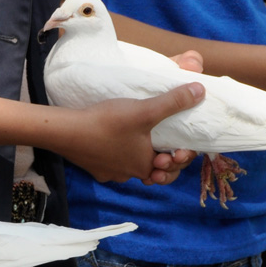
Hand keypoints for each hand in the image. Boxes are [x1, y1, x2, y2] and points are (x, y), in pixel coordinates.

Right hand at [62, 82, 205, 184]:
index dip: (181, 157)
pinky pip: (112, 164)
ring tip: (141, 140)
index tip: (180, 144)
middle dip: (162, 157)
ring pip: (132, 167)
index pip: (173, 169)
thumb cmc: (106, 123)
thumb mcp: (144, 110)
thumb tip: (200, 91)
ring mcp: (109, 174)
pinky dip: (118, 155)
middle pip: (154, 170)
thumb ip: (173, 101)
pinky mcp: (94, 169)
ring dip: (140, 156)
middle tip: (164, 144)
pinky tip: (115, 141)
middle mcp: (128, 175)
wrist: (65, 132)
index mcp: (145, 166)